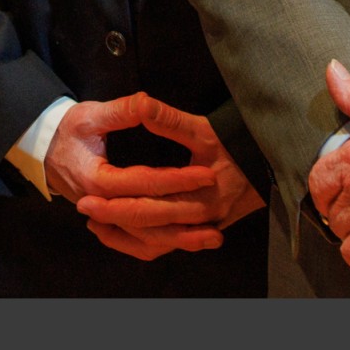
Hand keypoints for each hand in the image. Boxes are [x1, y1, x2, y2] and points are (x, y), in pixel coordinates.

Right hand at [42, 94, 224, 262]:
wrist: (43, 149)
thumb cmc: (68, 130)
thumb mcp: (91, 114)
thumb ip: (122, 111)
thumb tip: (146, 103)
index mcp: (97, 179)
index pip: (144, 183)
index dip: (177, 179)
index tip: (205, 173)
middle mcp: (102, 205)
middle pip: (148, 218)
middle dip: (186, 211)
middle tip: (218, 205)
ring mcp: (106, 218)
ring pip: (145, 239)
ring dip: (180, 239)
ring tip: (213, 236)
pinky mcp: (110, 224)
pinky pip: (137, 244)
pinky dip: (163, 245)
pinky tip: (187, 242)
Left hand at [72, 96, 266, 260]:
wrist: (266, 163)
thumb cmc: (236, 144)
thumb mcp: (204, 128)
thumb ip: (170, 120)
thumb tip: (142, 104)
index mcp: (202, 195)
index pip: (150, 206)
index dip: (116, 204)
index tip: (87, 196)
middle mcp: (203, 219)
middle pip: (149, 227)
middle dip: (113, 219)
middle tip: (83, 208)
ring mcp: (202, 228)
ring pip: (157, 244)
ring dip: (124, 236)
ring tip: (95, 226)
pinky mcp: (200, 231)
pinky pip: (167, 245)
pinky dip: (142, 243)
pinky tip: (121, 233)